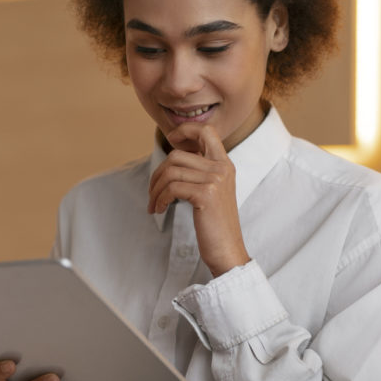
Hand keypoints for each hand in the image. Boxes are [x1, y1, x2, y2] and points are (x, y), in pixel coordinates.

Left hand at [148, 123, 250, 276]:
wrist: (228, 251)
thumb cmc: (215, 225)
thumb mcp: (211, 192)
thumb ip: (199, 173)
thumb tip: (172, 160)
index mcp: (225, 164)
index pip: (207, 131)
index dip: (186, 130)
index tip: (171, 139)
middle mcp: (222, 168)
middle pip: (177, 155)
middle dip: (157, 173)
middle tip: (152, 193)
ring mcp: (215, 180)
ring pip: (171, 172)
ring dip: (155, 189)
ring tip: (154, 204)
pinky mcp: (206, 194)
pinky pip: (172, 188)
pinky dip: (160, 199)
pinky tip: (160, 209)